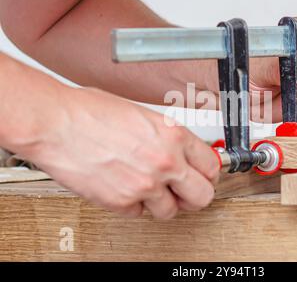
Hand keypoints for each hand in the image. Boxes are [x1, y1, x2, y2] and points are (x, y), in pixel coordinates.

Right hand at [18, 87, 219, 218]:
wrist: (55, 122)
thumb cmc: (90, 112)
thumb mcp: (143, 115)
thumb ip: (167, 137)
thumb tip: (181, 152)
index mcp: (174, 135)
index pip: (211, 166)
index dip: (208, 173)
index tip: (202, 176)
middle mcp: (165, 162)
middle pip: (202, 196)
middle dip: (195, 195)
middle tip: (185, 191)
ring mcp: (144, 185)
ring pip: (170, 211)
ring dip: (162, 203)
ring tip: (148, 189)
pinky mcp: (121, 202)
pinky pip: (138, 214)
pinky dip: (133, 205)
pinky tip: (124, 188)